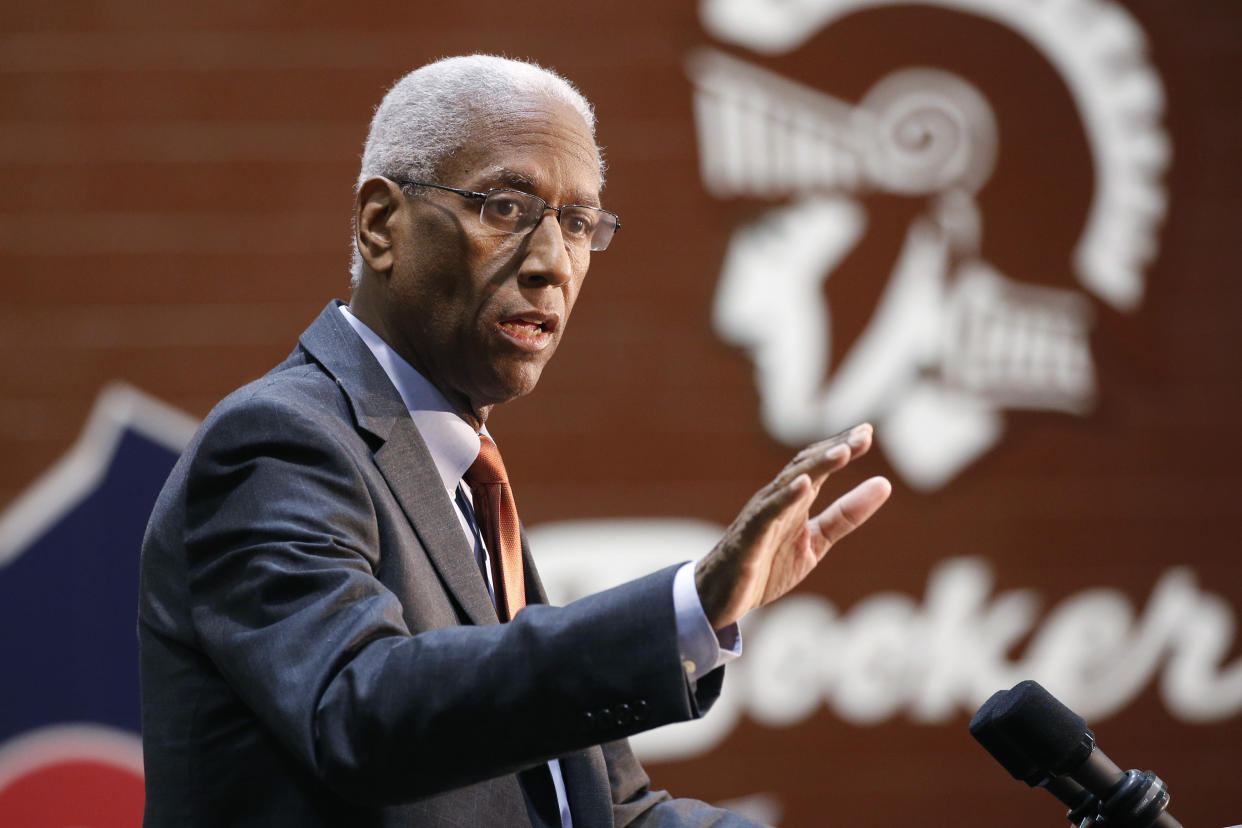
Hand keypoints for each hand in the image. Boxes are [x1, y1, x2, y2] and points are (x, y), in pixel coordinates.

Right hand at [695, 424, 891, 628]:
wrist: (721, 597)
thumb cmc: (765, 566)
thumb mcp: (816, 542)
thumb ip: (846, 516)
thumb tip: (885, 484)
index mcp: (795, 501)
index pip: (819, 465)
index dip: (842, 448)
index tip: (867, 433)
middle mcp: (777, 500)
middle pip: (807, 466)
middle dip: (835, 450)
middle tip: (864, 436)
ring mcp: (761, 516)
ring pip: (789, 483)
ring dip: (816, 466)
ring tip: (843, 453)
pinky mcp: (749, 537)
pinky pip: (767, 513)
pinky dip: (785, 497)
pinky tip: (804, 484)